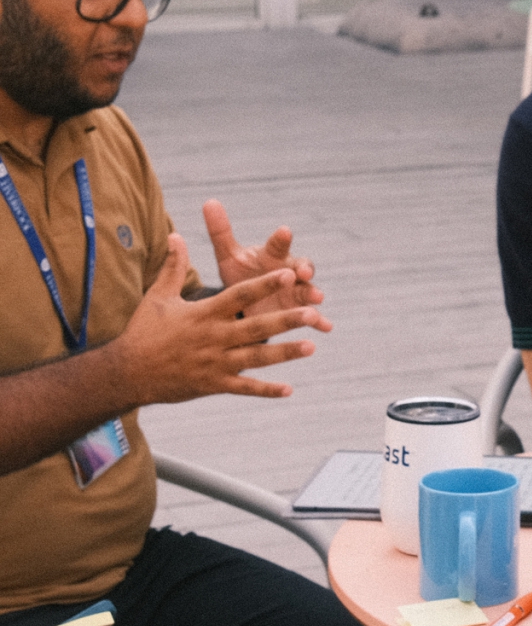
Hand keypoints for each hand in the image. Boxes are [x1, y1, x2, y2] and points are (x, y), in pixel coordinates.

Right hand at [111, 234, 330, 402]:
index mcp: (204, 314)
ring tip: (311, 346)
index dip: (265, 284)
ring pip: (256, 358)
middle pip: (256, 327)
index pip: (240, 295)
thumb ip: (173, 266)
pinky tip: (289, 389)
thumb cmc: (143, 331)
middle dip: (285, 320)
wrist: (126, 372)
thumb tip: (176, 235)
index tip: (288, 274)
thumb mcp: (158, 296)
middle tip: (312, 313)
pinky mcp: (213, 384)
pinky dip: (266, 390)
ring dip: (284, 353)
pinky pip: (244, 388)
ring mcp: (215, 363)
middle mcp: (213, 338)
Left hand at [203, 199, 323, 315]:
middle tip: (304, 271)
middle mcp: (289, 270)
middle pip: (301, 265)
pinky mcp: (299, 311)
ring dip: (313, 293)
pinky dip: (321, 321)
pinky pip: (313, 317)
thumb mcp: (229, 256)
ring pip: (308, 290)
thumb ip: (221, 232)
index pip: (278, 244)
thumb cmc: (241, 274)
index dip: (281, 238)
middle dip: (304, 267)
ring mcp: (297, 291)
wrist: (247, 303)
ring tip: (317, 299)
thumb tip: (209, 201)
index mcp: (272, 255)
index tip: (284, 231)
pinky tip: (326, 327)